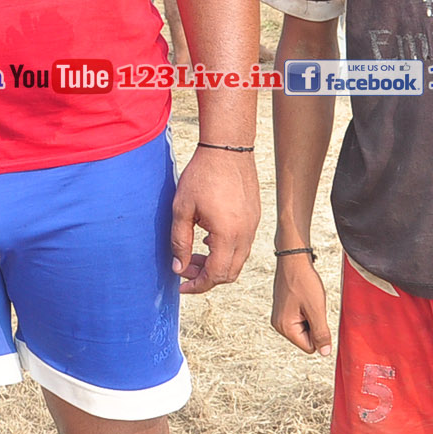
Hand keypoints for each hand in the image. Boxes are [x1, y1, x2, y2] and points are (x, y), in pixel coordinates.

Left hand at [169, 146, 259, 294]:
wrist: (227, 148)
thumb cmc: (202, 175)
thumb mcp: (182, 209)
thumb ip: (179, 241)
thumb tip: (178, 267)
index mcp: (227, 235)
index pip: (215, 275)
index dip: (197, 285)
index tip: (181, 285)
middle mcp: (245, 234)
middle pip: (229, 273)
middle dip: (205, 277)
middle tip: (184, 268)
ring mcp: (253, 226)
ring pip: (237, 260)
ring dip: (216, 264)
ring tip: (193, 255)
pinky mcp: (254, 216)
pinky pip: (242, 245)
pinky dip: (225, 251)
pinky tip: (208, 239)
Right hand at [270, 254, 333, 355]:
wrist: (293, 259)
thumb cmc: (303, 281)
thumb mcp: (316, 310)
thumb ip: (321, 333)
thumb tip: (325, 352)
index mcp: (285, 327)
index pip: (310, 347)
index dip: (319, 334)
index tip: (317, 314)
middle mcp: (279, 324)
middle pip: (306, 339)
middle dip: (314, 324)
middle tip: (312, 305)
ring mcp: (280, 316)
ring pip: (305, 328)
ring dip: (311, 316)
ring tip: (308, 300)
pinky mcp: (283, 309)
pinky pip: (300, 318)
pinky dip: (307, 310)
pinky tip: (305, 297)